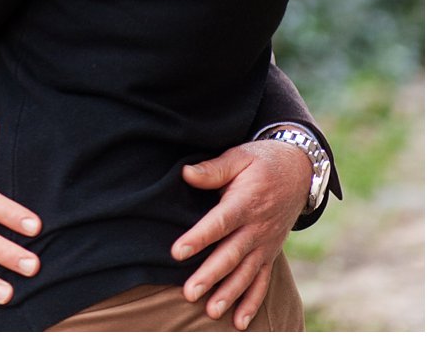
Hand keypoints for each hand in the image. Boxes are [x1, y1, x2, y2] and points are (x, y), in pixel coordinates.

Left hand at [171, 140, 310, 329]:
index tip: (178, 251)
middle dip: (210, 276)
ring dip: (229, 294)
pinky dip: (252, 303)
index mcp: (246, 202)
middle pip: (231, 255)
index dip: (199, 237)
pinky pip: (263, 282)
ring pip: (246, 274)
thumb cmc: (262, 161)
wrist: (299, 170)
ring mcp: (265, 244)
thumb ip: (213, 169)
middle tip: (189, 293)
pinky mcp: (270, 253)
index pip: (220, 223)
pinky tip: (238, 322)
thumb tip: (186, 173)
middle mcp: (257, 228)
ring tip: (210, 311)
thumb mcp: (239, 156)